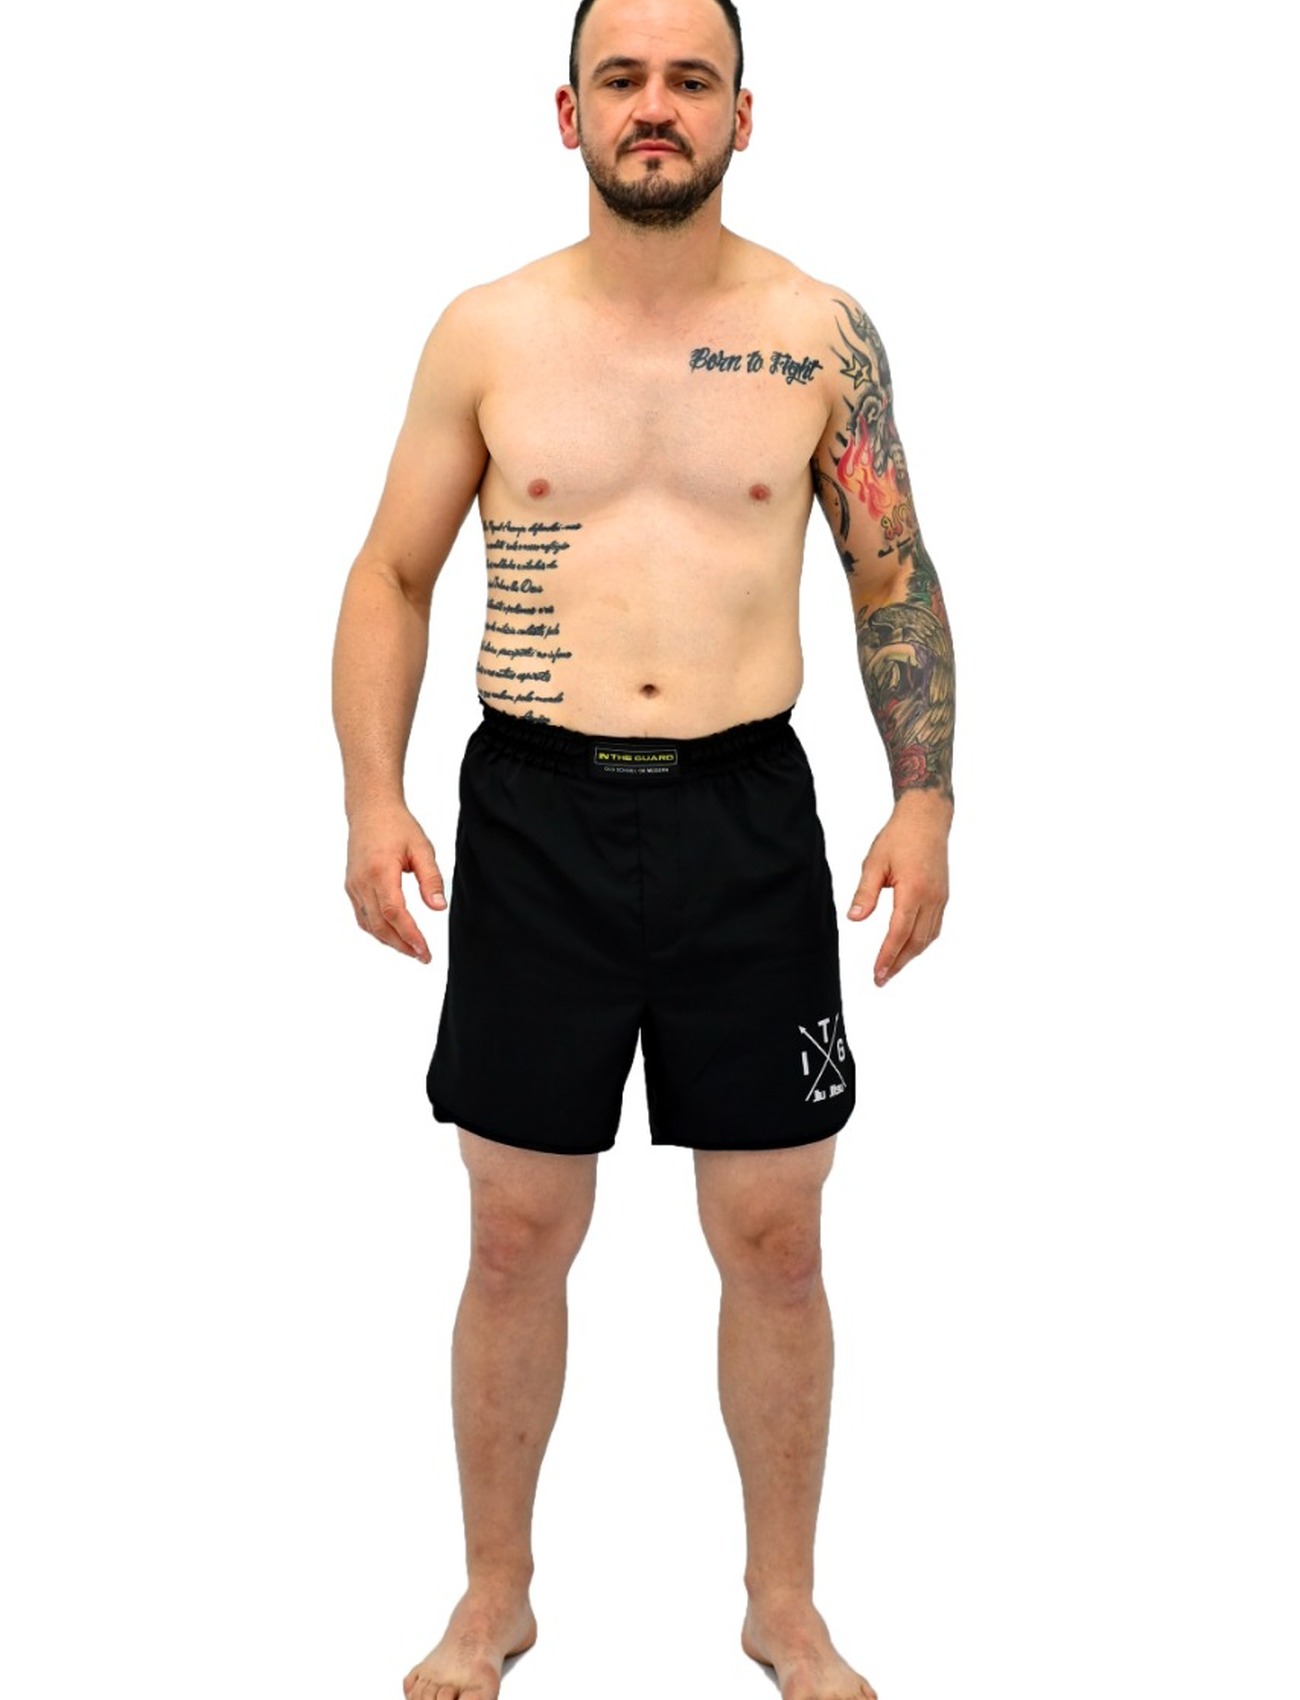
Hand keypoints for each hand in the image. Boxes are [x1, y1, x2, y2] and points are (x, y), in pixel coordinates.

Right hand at [344, 803, 446, 963]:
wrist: (370, 810)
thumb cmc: (398, 826)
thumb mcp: (422, 848)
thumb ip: (431, 878)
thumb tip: (439, 908)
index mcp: (380, 871)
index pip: (394, 913)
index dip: (409, 935)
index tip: (424, 950)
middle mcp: (362, 882)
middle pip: (380, 925)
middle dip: (402, 945)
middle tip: (423, 956)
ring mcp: (353, 886)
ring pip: (369, 925)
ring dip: (390, 941)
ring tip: (412, 950)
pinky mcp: (351, 887)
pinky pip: (362, 916)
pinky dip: (378, 930)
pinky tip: (394, 935)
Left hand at [847, 792, 950, 985]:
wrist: (927, 818)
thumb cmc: (899, 837)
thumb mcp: (874, 862)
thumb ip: (865, 893)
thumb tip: (855, 919)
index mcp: (914, 890)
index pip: (899, 932)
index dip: (888, 956)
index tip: (877, 973)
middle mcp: (932, 898)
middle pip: (916, 941)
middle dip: (898, 963)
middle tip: (881, 979)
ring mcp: (940, 898)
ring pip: (928, 937)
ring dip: (910, 955)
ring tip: (892, 968)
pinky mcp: (942, 896)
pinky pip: (934, 927)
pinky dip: (921, 942)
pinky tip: (909, 947)